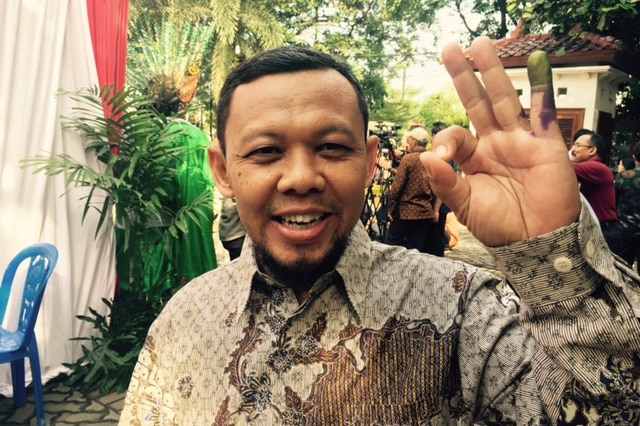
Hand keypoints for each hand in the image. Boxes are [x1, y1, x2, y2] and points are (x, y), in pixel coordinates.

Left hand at [420, 37, 579, 246]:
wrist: (535, 242)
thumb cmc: (499, 225)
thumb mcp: (464, 205)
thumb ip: (445, 182)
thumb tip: (423, 157)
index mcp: (474, 158)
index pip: (455, 135)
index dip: (445, 140)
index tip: (441, 158)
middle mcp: (495, 143)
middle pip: (477, 103)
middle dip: (464, 77)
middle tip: (449, 49)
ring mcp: (520, 140)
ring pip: (504, 98)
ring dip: (493, 71)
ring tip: (481, 44)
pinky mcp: (546, 142)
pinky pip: (543, 110)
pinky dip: (541, 86)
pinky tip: (535, 60)